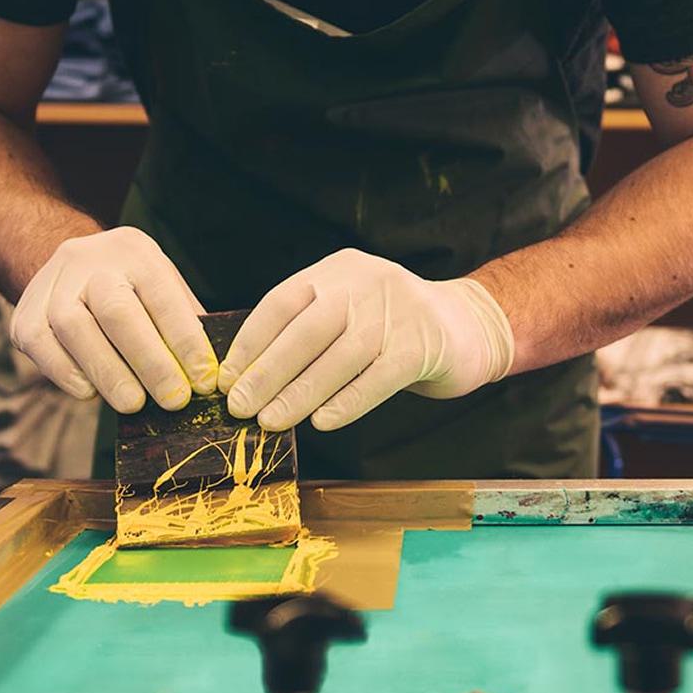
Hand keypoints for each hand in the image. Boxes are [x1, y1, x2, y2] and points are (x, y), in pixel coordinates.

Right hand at [9, 227, 217, 411]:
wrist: (68, 268)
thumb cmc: (130, 289)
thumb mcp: (162, 287)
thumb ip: (183, 322)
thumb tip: (212, 374)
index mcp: (134, 252)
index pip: (162, 294)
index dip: (185, 340)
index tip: (203, 380)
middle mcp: (89, 260)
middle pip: (115, 310)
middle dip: (149, 361)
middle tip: (173, 400)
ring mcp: (53, 284)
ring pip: (73, 327)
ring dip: (107, 372)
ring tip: (133, 404)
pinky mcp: (25, 313)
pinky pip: (39, 344)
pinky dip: (65, 372)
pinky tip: (89, 392)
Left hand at [217, 248, 514, 430]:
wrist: (467, 324)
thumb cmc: (390, 327)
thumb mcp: (347, 310)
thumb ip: (305, 331)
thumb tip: (247, 377)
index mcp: (337, 270)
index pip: (281, 302)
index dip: (250, 342)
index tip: (226, 380)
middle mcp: (364, 281)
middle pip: (306, 329)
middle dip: (268, 372)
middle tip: (240, 407)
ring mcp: (396, 310)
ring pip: (339, 356)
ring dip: (300, 393)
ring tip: (271, 422)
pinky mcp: (422, 344)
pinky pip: (378, 376)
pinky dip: (347, 401)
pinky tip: (322, 422)